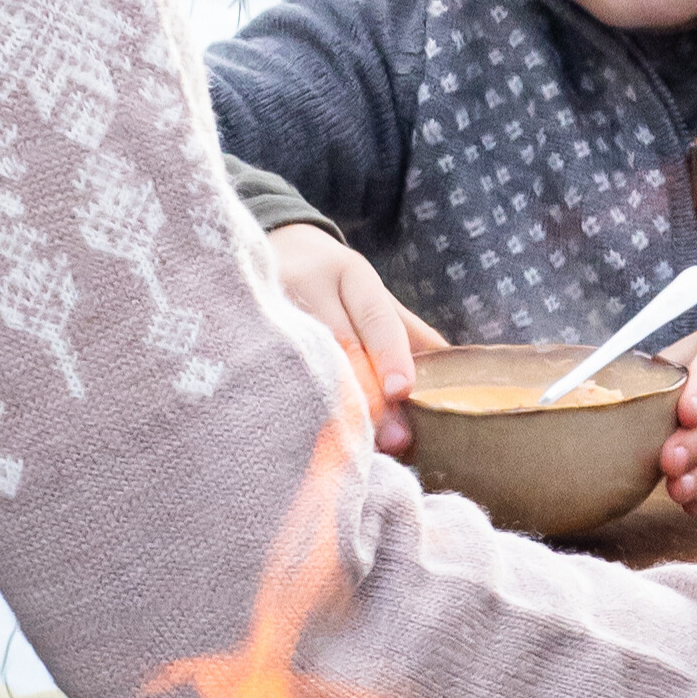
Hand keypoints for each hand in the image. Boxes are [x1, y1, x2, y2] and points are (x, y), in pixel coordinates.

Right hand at [266, 224, 443, 452]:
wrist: (273, 248)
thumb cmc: (335, 285)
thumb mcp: (373, 296)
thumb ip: (409, 334)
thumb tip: (457, 378)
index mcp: (350, 273)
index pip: (374, 314)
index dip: (389, 353)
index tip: (403, 391)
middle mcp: (307, 283)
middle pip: (339, 344)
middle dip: (367, 396)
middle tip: (391, 441)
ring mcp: (268, 302)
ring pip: (302, 360)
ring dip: (330, 407)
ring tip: (352, 449)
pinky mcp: (239, 323)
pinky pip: (266, 370)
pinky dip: (290, 402)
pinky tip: (303, 435)